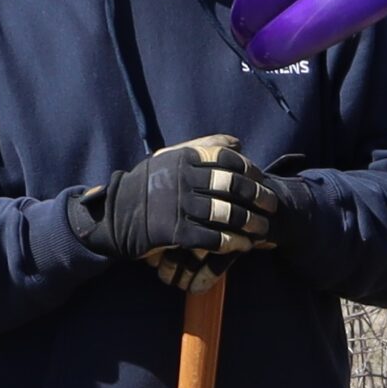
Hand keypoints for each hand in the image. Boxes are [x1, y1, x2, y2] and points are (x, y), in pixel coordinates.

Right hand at [76, 135, 277, 260]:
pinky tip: (244, 246)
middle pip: (233, 186)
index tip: (261, 179)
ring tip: (262, 229)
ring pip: (227, 214)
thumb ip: (203, 146)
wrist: (115, 215)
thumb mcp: (169, 158)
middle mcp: (183, 179)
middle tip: (271, 206)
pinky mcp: (175, 232)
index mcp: (184, 158)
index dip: (250, 170)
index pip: (229, 159)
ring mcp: (179, 206)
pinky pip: (213, 238)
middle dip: (258, 196)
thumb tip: (237, 141)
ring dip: (250, 223)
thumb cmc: (147, 185)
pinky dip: (233, 243)